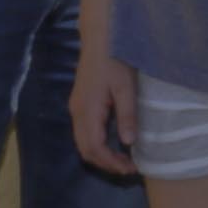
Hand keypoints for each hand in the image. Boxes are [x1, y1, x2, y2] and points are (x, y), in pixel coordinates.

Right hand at [72, 50, 141, 176]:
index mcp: (87, 111)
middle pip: (85, 150)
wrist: (100, 38)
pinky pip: (84, 133)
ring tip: (123, 159)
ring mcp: (76, 108)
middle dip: (105, 163)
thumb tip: (128, 143)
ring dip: (101, 155)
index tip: (131, 168)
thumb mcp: (127, 87)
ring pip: (83, 142)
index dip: (111, 162)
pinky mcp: (80, 104)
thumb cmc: (116, 60)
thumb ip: (127, 115)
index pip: (94, 148)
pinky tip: (113, 142)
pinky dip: (97, 144)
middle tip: (129, 168)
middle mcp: (77, 113)